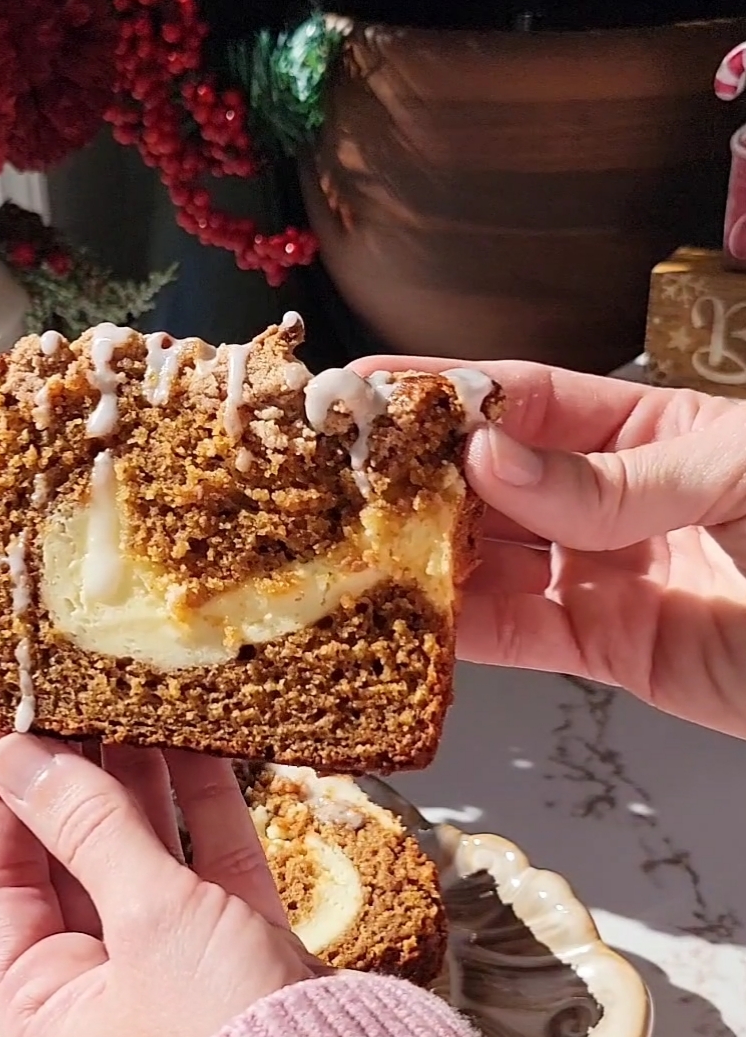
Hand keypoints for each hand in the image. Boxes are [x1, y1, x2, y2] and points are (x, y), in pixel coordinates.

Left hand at [0, 696, 322, 1036]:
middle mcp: (104, 997)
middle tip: (64, 689)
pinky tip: (201, 741)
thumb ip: (89, 826)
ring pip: (147, 857)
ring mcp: (177, 977)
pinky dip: (208, 808)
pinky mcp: (245, 959)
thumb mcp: (148, 920)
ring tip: (129, 697)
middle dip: (73, 773)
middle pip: (71, 862)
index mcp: (45, 1012)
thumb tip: (22, 760)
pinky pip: (213, 868)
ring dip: (140, 780)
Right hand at [354, 356, 745, 738]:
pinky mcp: (609, 648)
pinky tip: (405, 618)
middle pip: (493, 479)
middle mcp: (613, 497)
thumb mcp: (738, 469)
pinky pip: (517, 634)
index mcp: (649, 427)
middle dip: (413, 475)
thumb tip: (492, 458)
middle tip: (331, 477)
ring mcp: (607, 573)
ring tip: (347, 547)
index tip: (364, 388)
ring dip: (421, 554)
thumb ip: (613, 477)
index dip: (442, 391)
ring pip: (491, 558)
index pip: (527, 398)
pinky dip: (457, 631)